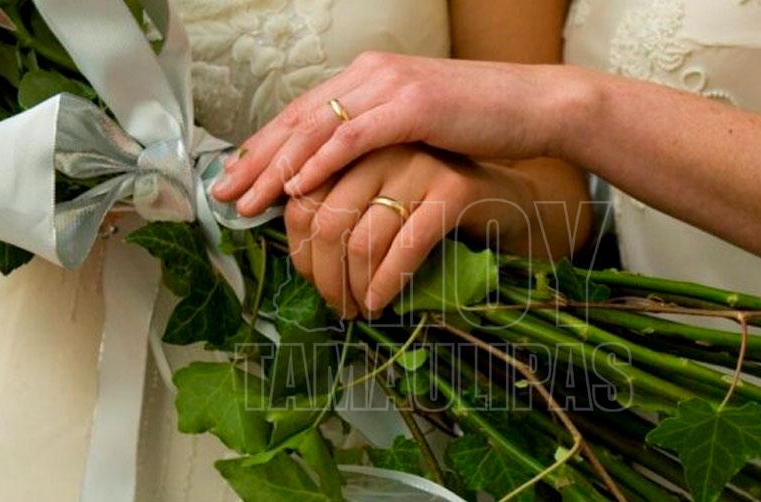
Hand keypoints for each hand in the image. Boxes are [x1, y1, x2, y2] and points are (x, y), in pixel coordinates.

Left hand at [212, 52, 590, 215]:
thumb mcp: (421, 125)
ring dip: (277, 166)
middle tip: (224, 193)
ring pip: (316, 127)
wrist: (535, 104)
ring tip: (249, 200)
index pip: (304, 111)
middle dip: (257, 158)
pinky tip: (297, 186)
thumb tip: (346, 172)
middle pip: (298, 118)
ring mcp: (392, 87)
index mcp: (370, 76)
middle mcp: (372, 74)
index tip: (238, 176)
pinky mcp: (414, 107)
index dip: (266, 145)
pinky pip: (355, 136)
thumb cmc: (482, 123)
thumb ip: (381, 136)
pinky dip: (321, 161)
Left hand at [285, 145, 532, 317]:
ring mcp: (420, 167)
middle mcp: (383, 148)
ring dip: (354, 287)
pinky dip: (387, 283)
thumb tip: (297, 255)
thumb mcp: (381, 199)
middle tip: (334, 305)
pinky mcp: (454, 190)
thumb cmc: (433, 207)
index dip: (297, 247)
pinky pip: (406, 246)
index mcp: (355, 146)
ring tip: (358, 310)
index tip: (306, 280)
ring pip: (362, 238)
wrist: (506, 201)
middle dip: (323, 275)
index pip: (301, 197)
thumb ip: (341, 209)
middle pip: (327, 221)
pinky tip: (380, 302)